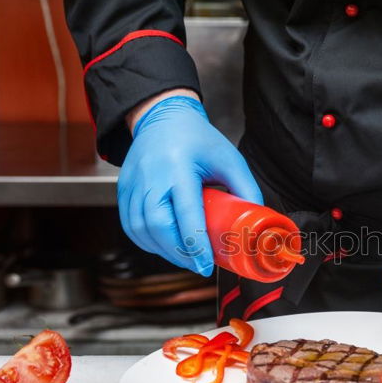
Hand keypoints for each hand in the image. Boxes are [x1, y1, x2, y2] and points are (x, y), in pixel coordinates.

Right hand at [117, 94, 262, 275]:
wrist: (162, 116)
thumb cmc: (198, 139)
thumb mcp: (229, 159)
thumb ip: (246, 189)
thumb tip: (258, 222)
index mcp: (178, 167)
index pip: (185, 214)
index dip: (194, 244)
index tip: (206, 264)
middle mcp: (151, 177)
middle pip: (158, 227)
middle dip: (178, 253)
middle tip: (198, 266)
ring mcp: (133, 184)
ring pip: (140, 230)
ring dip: (163, 251)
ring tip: (185, 258)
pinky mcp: (123, 190)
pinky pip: (130, 225)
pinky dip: (146, 242)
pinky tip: (165, 247)